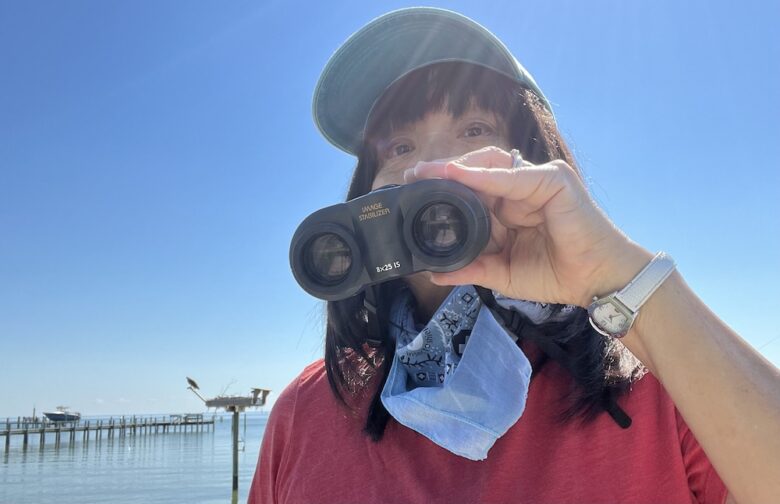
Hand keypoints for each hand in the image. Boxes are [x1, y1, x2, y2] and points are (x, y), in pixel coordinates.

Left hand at [404, 146, 652, 306]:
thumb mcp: (502, 273)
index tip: (415, 187)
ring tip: (430, 171)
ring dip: (459, 167)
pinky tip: (459, 174)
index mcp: (510, 208)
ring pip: (492, 163)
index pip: (473, 188)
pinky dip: (485, 175)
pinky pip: (513, 176)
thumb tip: (435, 274)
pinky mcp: (554, 179)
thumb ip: (471, 268)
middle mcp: (522, 189)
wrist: (594, 281)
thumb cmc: (556, 274)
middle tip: (415, 173)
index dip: (445, 186)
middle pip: (478, 170)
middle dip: (445, 170)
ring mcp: (538, 180)